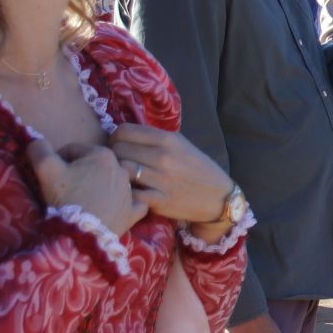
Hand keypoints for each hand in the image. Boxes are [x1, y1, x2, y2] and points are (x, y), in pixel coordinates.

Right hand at [26, 138, 142, 239]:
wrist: (83, 236)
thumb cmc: (66, 199)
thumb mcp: (46, 170)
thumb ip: (39, 149)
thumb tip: (36, 140)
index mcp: (102, 154)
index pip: (73, 150)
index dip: (57, 160)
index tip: (50, 175)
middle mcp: (121, 169)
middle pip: (91, 166)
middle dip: (78, 173)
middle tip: (64, 189)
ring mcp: (130, 191)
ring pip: (109, 183)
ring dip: (96, 187)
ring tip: (81, 201)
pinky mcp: (132, 212)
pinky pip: (130, 203)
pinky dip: (121, 204)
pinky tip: (110, 209)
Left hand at [108, 123, 236, 224]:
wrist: (218, 197)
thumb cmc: (197, 169)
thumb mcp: (181, 145)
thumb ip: (154, 139)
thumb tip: (123, 135)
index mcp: (168, 139)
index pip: (124, 131)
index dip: (115, 138)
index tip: (118, 145)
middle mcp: (163, 157)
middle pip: (118, 150)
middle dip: (115, 155)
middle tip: (120, 162)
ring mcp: (160, 180)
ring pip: (122, 170)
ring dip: (119, 173)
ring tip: (124, 177)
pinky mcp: (159, 201)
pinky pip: (130, 193)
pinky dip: (127, 192)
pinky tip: (132, 192)